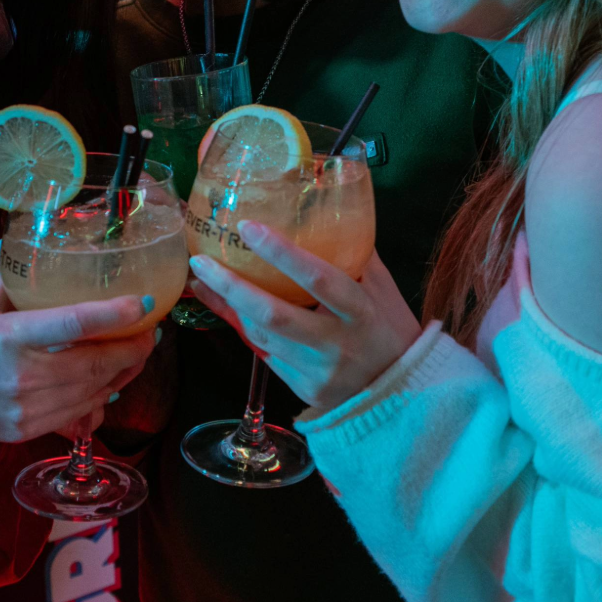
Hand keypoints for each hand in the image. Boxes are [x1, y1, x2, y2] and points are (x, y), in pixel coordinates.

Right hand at [0, 284, 156, 447]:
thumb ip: (3, 280)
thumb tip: (23, 248)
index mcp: (7, 337)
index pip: (74, 323)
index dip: (116, 314)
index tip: (144, 302)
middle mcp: (21, 376)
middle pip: (96, 364)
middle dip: (132, 348)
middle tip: (150, 329)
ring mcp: (24, 410)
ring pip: (93, 393)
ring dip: (123, 374)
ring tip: (137, 353)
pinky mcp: (25, 432)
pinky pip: (76, 415)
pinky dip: (100, 397)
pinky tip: (109, 381)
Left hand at [188, 221, 421, 413]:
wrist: (400, 393)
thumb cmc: (391, 328)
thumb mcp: (382, 288)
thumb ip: (354, 253)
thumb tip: (325, 209)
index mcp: (359, 310)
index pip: (318, 278)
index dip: (281, 253)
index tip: (248, 227)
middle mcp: (335, 342)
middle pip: (274, 315)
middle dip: (232, 287)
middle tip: (201, 261)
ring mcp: (316, 371)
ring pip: (261, 337)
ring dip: (228, 307)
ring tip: (202, 280)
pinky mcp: (302, 390)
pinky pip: (266, 355)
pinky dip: (243, 329)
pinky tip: (224, 307)